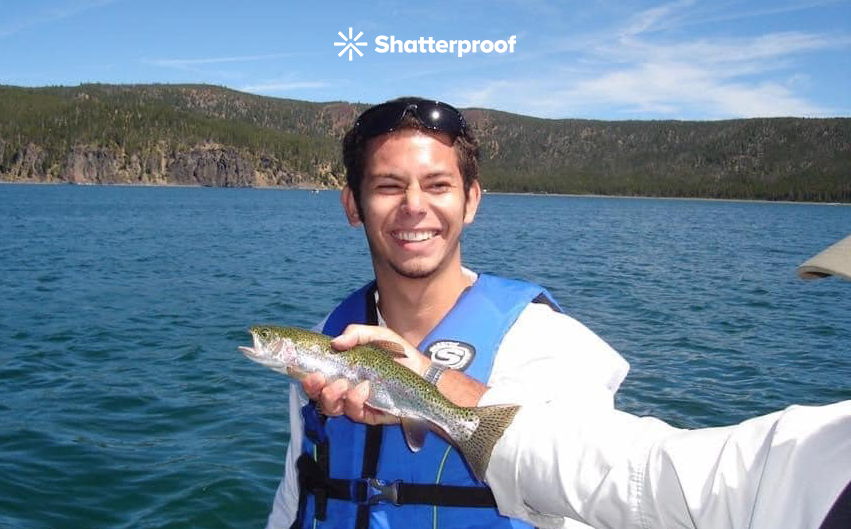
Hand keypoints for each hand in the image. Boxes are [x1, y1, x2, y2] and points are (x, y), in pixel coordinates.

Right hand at [300, 325, 428, 424]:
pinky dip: (355, 400)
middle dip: (311, 387)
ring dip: (331, 396)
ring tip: (344, 384)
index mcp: (341, 369)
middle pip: (316, 394)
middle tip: (317, 377)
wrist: (424, 374)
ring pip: (330, 407)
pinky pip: (353, 412)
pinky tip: (364, 389)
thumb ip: (357, 334)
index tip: (295, 365)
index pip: (314, 373)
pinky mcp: (368, 415)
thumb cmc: (399, 354)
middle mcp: (343, 387)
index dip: (300, 371)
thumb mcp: (378, 336)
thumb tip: (336, 343)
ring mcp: (354, 402)